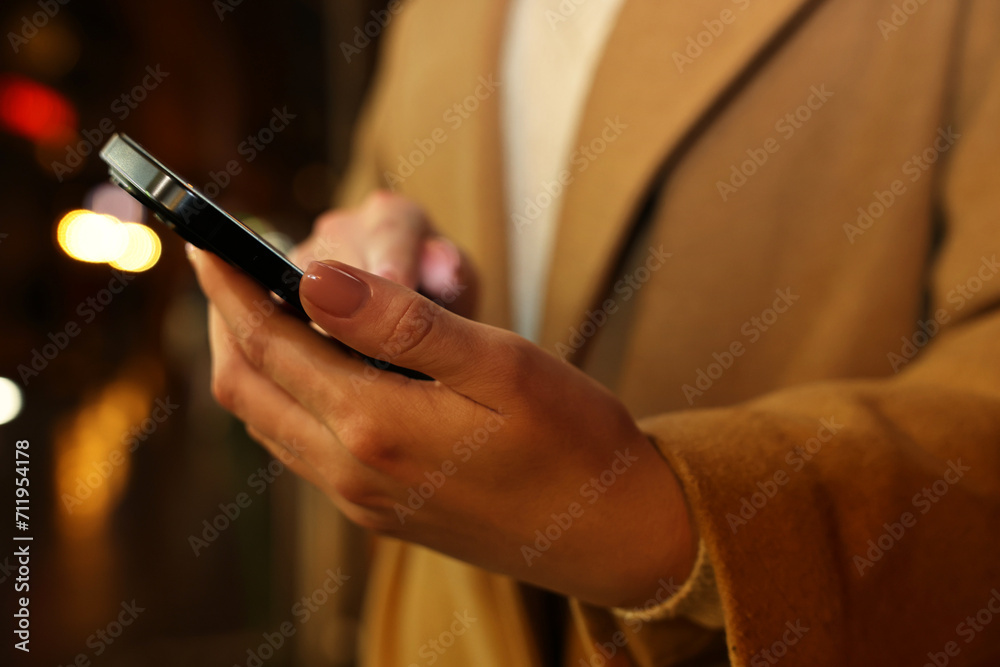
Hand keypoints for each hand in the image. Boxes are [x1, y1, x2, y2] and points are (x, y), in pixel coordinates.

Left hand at [190, 209, 694, 609]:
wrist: (613, 533)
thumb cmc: (572, 438)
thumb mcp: (498, 363)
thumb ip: (400, 324)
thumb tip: (315, 280)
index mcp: (376, 427)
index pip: (270, 345)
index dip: (230, 288)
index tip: (205, 240)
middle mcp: (353, 473)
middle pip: (250, 389)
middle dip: (227, 323)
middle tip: (226, 268)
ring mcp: (364, 500)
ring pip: (270, 423)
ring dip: (255, 362)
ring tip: (262, 309)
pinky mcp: (382, 513)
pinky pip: (304, 450)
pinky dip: (288, 398)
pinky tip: (316, 369)